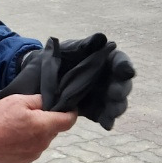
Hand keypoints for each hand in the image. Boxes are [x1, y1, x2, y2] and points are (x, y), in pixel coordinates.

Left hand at [0, 35, 134, 129]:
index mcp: (103, 59)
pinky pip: (103, 116)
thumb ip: (83, 45)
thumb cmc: (54, 58)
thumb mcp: (67, 49)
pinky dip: (107, 120)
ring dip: (117, 107)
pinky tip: (106, 124)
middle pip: (122, 84)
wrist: (36, 77)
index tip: (125, 72)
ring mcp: (101, 95)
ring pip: (116, 102)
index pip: (119, 61)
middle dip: (122, 90)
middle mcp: (106, 77)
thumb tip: (101, 39)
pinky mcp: (93, 110)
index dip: (124, 66)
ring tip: (112, 112)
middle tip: (115, 94)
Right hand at [0, 94, 75, 162]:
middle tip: (30, 113)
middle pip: (54, 129)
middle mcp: (43, 142)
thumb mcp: (17, 101)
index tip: (66, 106)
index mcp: (44, 126)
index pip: (69, 120)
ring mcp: (35, 154)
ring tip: (19, 126)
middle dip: (47, 120)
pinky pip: (34, 148)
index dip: (70, 112)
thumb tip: (49, 102)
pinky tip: (14, 138)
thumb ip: (38, 100)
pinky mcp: (25, 161)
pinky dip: (29, 142)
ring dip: (37, 132)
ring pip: (43, 139)